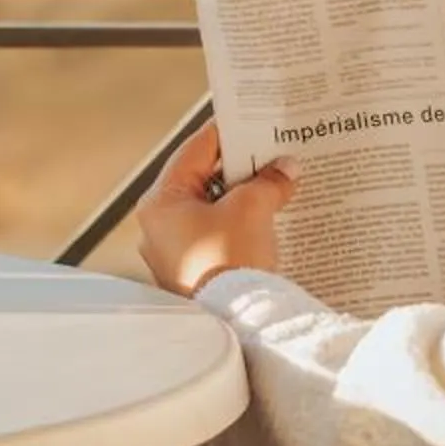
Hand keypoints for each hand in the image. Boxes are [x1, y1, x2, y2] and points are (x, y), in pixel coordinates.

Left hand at [138, 121, 299, 296]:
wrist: (237, 323)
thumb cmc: (231, 261)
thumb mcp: (252, 209)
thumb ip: (268, 182)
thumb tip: (286, 169)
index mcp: (161, 202)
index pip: (194, 150)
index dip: (226, 133)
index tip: (250, 122)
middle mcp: (159, 228)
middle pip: (201, 182)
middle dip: (239, 170)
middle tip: (271, 154)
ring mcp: (174, 255)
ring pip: (211, 212)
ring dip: (242, 199)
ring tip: (275, 186)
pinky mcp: (194, 276)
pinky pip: (218, 238)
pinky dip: (240, 226)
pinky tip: (267, 221)